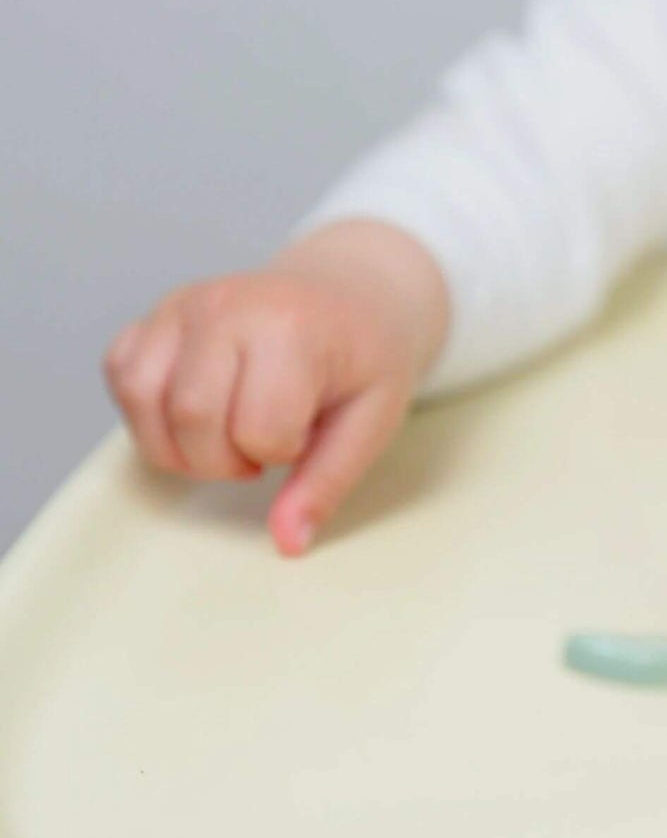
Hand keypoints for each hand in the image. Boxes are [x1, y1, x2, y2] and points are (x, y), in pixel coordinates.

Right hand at [104, 221, 447, 555]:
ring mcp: (184, 306)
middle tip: (266, 447)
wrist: (352, 293)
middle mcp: (227, 306)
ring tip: (230, 436)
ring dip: (181, 445)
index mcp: (291, 329)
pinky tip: (200, 415)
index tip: (304, 437)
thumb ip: (327, 483)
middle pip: (192, 418)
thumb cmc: (365, 358)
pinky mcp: (155, 315)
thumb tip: (287, 544)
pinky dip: (151, 415)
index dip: (281, 453)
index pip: (256, 428)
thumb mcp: (371, 421)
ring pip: (144, 400)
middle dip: (226, 459)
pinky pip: (123, 376)